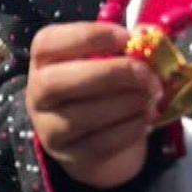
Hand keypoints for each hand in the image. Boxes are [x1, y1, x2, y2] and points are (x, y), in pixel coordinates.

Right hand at [24, 22, 162, 189]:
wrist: (95, 136)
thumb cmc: (103, 86)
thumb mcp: (108, 59)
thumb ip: (127, 44)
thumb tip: (149, 35)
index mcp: (43, 60)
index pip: (48, 42)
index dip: (89, 36)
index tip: (127, 38)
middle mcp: (38, 94)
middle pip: (58, 82)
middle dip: (110, 73)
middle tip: (146, 73)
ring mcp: (50, 128)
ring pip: (82, 116)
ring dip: (127, 103)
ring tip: (153, 96)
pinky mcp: (71, 156)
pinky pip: (101, 143)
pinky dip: (131, 128)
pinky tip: (147, 118)